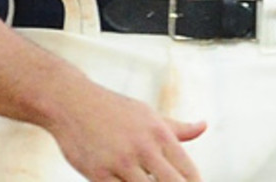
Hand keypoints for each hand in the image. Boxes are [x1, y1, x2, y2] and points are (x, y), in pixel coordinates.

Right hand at [49, 83, 205, 181]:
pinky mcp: (98, 174)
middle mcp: (143, 147)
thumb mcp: (148, 114)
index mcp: (159, 133)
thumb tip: (204, 126)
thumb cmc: (113, 109)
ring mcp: (121, 162)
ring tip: (143, 181)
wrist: (71, 102)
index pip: (188, 171)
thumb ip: (177, 128)